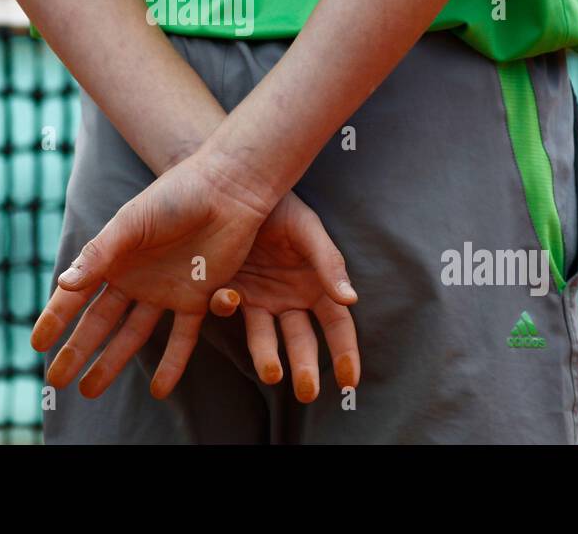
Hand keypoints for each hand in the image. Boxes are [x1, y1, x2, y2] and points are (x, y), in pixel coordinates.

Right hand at [31, 151, 274, 399]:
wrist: (227, 188)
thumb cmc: (175, 195)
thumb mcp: (131, 223)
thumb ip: (100, 255)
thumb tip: (64, 284)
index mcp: (114, 256)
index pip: (78, 294)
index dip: (56, 318)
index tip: (37, 343)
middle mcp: (136, 277)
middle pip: (100, 321)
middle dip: (77, 350)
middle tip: (56, 381)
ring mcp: (165, 290)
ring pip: (133, 335)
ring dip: (113, 362)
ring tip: (90, 390)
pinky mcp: (198, 298)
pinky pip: (183, 338)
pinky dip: (172, 364)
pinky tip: (160, 390)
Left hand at [210, 194, 359, 402]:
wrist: (234, 186)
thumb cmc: (281, 206)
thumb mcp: (308, 228)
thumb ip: (328, 262)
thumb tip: (352, 299)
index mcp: (317, 284)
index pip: (337, 326)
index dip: (345, 353)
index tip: (349, 381)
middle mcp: (289, 298)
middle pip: (302, 341)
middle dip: (305, 367)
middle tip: (305, 391)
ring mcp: (258, 298)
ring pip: (264, 337)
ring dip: (267, 357)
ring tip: (271, 371)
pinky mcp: (227, 290)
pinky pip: (227, 309)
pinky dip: (226, 307)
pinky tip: (228, 297)